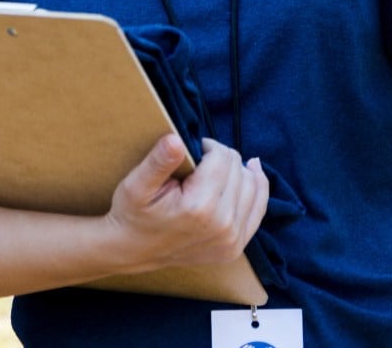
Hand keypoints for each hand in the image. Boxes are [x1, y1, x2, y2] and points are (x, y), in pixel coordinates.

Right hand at [103, 134, 268, 270]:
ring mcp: (231, 240)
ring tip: (216, 170)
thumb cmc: (134, 214)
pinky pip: (258, 207)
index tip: (193, 152)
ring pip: (252, 184)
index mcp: (199, 208)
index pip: (221, 157)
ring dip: (237, 171)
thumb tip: (176, 140)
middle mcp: (221, 226)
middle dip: (220, 158)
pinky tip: (251, 170)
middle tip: (198, 165)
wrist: (132, 251)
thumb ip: (159, 161)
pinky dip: (257, 186)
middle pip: (238, 168)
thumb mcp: (136, 184)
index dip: (207, 146)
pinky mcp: (235, 248)